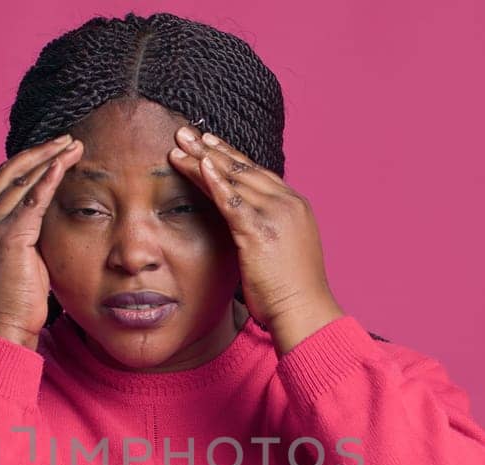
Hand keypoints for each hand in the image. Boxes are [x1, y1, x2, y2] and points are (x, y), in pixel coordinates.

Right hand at [0, 134, 85, 349]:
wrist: (4, 325)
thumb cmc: (17, 301)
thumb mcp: (22, 260)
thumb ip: (30, 236)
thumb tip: (50, 223)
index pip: (5, 181)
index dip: (29, 162)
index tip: (53, 151)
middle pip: (12, 171)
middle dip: (41, 151)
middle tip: (67, 140)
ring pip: (23, 179)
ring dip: (49, 158)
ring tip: (72, 145)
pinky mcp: (10, 237)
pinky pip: (32, 199)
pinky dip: (48, 178)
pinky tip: (63, 163)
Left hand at [167, 126, 343, 336]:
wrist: (304, 312)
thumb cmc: (290, 293)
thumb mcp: (283, 253)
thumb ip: (266, 232)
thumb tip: (246, 229)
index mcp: (295, 206)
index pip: (257, 173)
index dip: (231, 156)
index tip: (209, 143)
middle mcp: (288, 203)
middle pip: (244, 168)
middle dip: (212, 148)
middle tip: (186, 132)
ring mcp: (275, 215)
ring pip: (234, 178)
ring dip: (204, 158)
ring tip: (180, 143)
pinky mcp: (259, 231)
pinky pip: (232, 200)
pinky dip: (215, 180)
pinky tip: (199, 164)